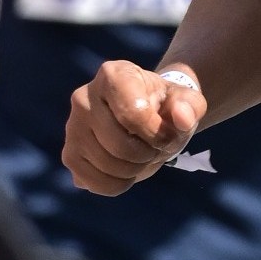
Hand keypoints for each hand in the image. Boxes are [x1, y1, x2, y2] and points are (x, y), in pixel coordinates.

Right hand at [63, 59, 207, 193]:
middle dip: (147, 154)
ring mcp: (72, 128)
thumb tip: (183, 118)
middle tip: (155, 146)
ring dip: (136, 170)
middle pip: (120, 145)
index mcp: (113, 75)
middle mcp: (83, 97)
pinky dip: (119, 184)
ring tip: (141, 154)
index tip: (168, 133)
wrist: (146, 119)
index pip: (133, 114)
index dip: (157, 133)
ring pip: (109, 167)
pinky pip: (97, 184)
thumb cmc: (165, 108)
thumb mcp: (187, 102)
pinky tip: (125, 168)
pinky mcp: (70, 156)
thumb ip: (190, 106)